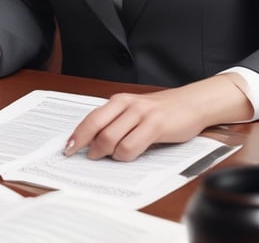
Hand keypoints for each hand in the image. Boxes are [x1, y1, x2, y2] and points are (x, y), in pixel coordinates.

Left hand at [63, 74, 252, 161]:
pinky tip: (130, 155)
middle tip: (91, 158)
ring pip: (111, 139)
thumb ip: (116, 122)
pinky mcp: (155, 126)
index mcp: (119, 101)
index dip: (77, 136)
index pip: (91, 118)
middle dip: (90, 147)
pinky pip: (131, 146)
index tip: (68, 149)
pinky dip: (126, 156)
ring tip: (114, 156)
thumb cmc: (161, 111)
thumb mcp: (134, 111)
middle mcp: (127, 104)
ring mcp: (141, 114)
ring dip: (109, 153)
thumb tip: (92, 142)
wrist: (191, 103)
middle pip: (97, 129)